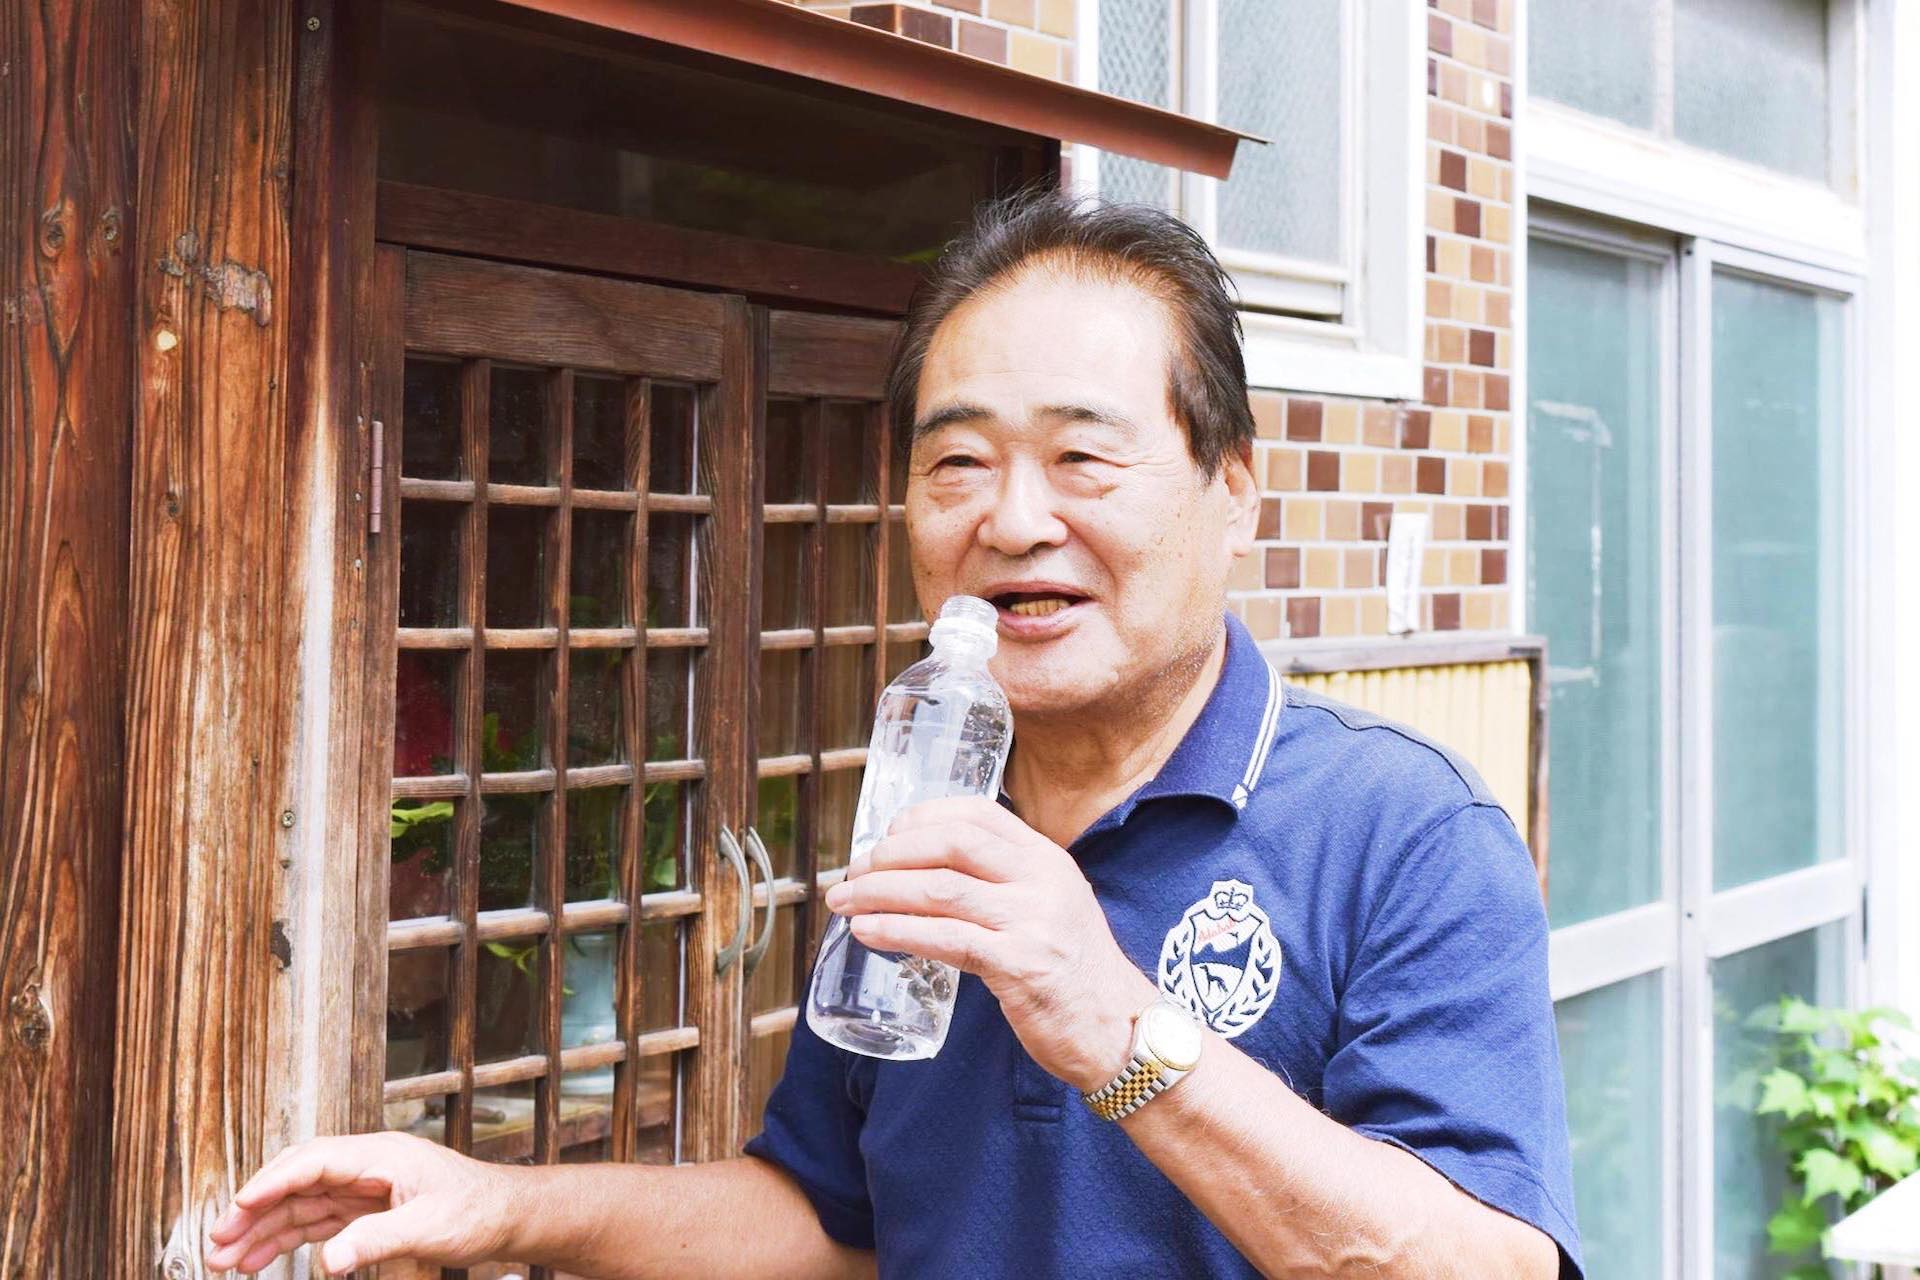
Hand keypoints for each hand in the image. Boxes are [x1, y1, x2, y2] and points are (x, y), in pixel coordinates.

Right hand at [204, 1131, 514, 1274]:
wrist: (506, 1215)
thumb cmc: (476, 1211)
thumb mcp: (429, 1228)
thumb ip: (378, 1240)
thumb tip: (328, 1261)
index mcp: (380, 1154)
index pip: (313, 1160)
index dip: (272, 1182)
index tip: (236, 1206)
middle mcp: (366, 1165)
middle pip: (296, 1181)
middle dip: (254, 1210)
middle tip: (216, 1243)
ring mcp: (363, 1187)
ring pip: (300, 1204)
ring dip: (261, 1230)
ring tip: (223, 1261)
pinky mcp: (365, 1210)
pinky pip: (315, 1222)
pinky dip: (285, 1240)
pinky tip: (257, 1261)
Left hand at [824, 795, 1157, 1090]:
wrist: (1120, 1030)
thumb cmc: (1075, 973)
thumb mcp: (1052, 906)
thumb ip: (1005, 884)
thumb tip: (926, 873)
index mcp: (1047, 858)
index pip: (976, 814)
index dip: (922, 818)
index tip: (886, 835)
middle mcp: (1042, 879)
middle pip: (950, 843)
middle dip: (889, 854)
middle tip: (852, 874)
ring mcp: (1033, 920)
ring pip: (940, 889)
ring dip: (879, 892)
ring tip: (842, 902)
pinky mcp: (1020, 965)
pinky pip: (946, 939)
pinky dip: (897, 931)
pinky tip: (867, 932)